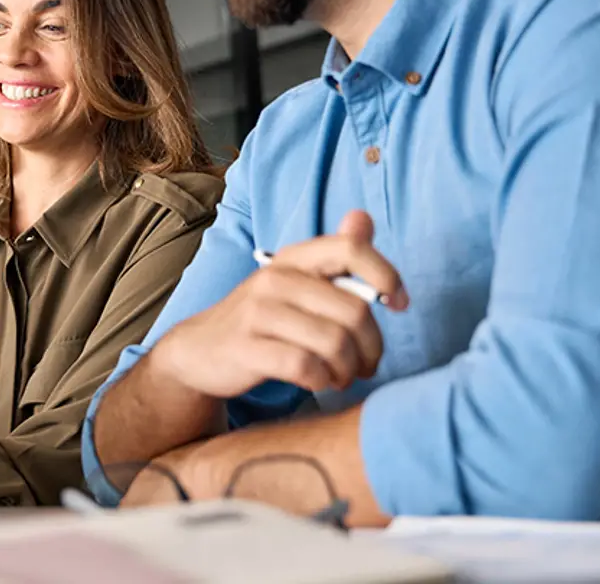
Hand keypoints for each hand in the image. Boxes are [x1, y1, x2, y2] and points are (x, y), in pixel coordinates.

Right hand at [153, 211, 408, 397]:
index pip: (351, 249)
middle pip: (355, 311)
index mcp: (293, 258)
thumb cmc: (261, 318)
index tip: (399, 304)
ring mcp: (258, 313)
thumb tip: (363, 218)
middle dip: (372, 346)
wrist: (200, 350)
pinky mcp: (246, 348)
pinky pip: (306, 368)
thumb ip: (334, 254)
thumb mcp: (294, 281)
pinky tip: (319, 381)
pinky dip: (323, 381)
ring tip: (342, 375)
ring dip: (349, 369)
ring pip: (335, 344)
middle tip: (366, 363)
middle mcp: (275, 279)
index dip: (387, 275)